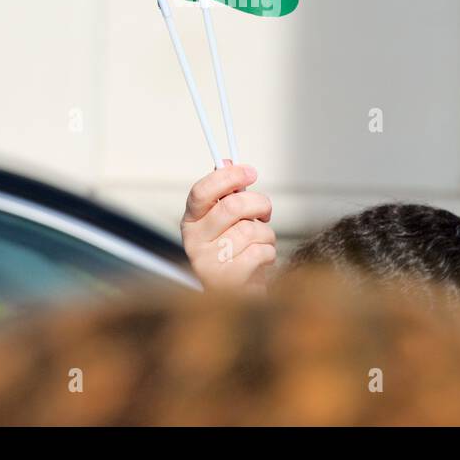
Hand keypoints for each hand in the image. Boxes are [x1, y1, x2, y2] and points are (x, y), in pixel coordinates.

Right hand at [180, 163, 275, 293]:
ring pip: (251, 230)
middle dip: (259, 204)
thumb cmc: (233, 253)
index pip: (202, 191)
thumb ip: (226, 193)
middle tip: (266, 212)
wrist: (236, 299)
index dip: (228, 176)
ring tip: (261, 244)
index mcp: (191, 221)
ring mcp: (207, 262)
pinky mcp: (226, 280)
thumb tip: (226, 160)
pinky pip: (259, 252)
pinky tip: (261, 262)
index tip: (250, 172)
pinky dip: (268, 254)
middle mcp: (193, 241)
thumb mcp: (226, 222)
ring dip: (266, 235)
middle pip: (232, 206)